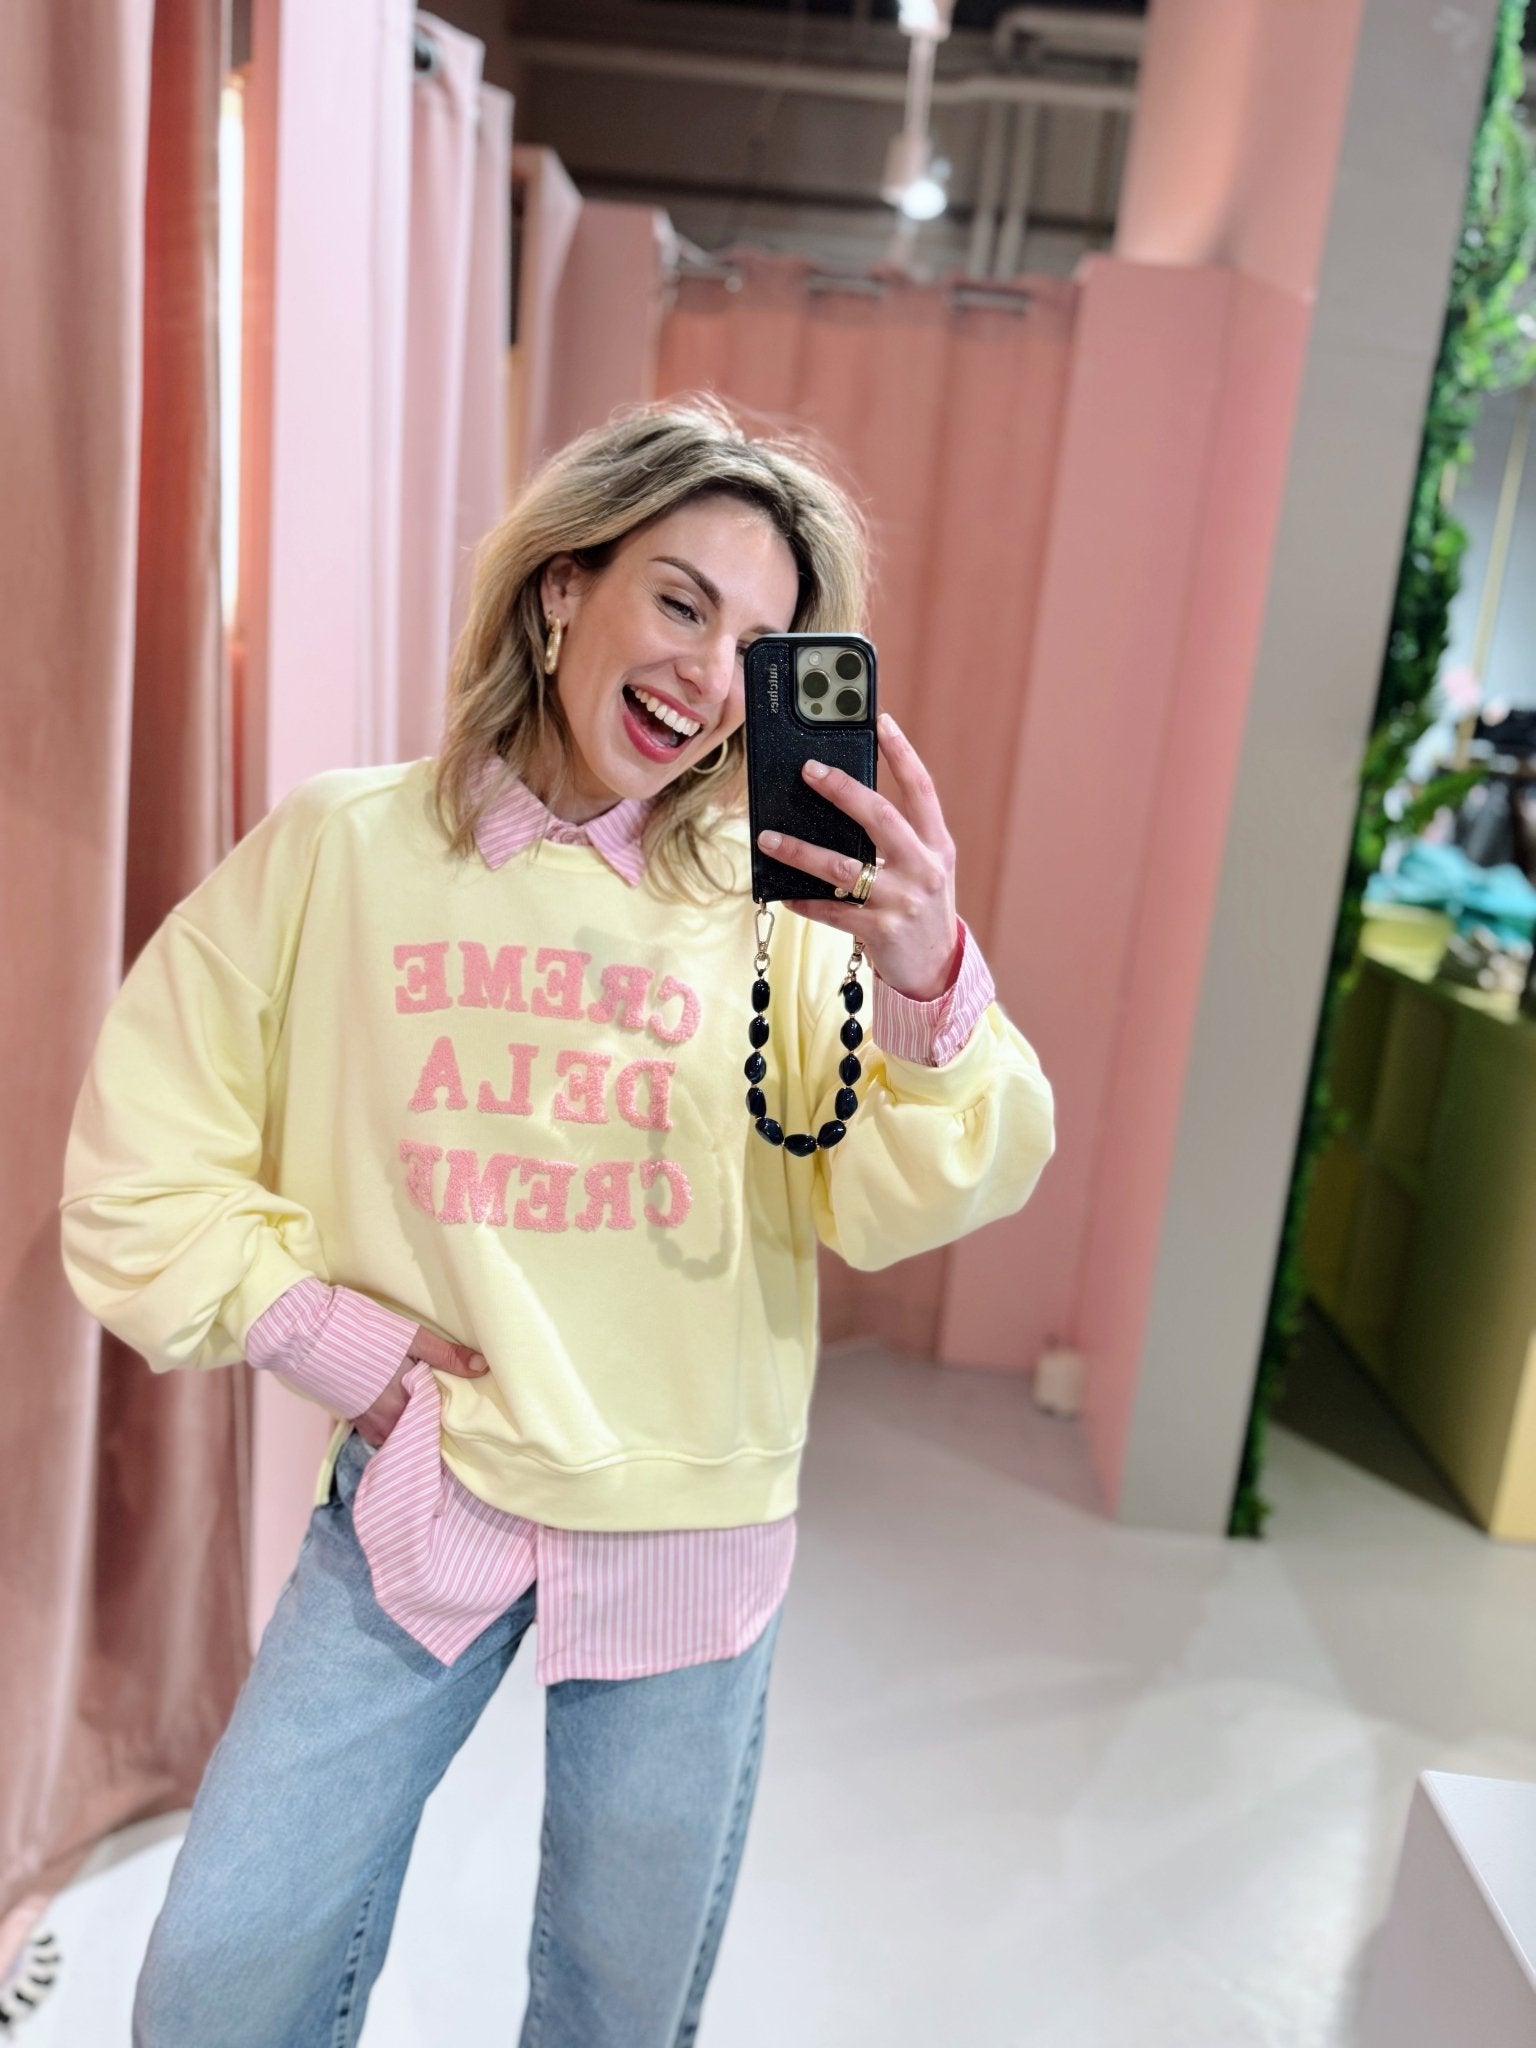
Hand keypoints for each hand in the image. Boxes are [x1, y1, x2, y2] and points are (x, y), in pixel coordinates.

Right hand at [353, 1326, 488, 1447]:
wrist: (304, 1332)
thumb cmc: (359, 1331)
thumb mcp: (410, 1337)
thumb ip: (447, 1355)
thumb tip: (482, 1368)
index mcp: (406, 1404)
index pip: (437, 1423)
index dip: (450, 1417)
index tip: (463, 1412)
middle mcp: (385, 1422)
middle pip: (417, 1431)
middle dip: (430, 1425)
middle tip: (444, 1412)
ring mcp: (364, 1423)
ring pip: (397, 1433)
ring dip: (409, 1426)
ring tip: (420, 1411)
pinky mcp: (348, 1418)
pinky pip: (377, 1432)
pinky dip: (389, 1425)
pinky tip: (394, 1410)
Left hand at [757, 711, 959, 999]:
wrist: (937, 969)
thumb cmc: (920, 908)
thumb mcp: (922, 868)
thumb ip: (896, 839)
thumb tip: (838, 805)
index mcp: (937, 845)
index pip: (922, 789)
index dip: (902, 753)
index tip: (880, 721)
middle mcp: (924, 869)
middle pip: (881, 817)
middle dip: (843, 790)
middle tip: (808, 770)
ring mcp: (903, 901)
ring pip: (844, 868)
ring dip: (801, 851)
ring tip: (768, 838)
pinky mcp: (880, 932)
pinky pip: (832, 910)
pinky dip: (803, 900)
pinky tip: (781, 891)